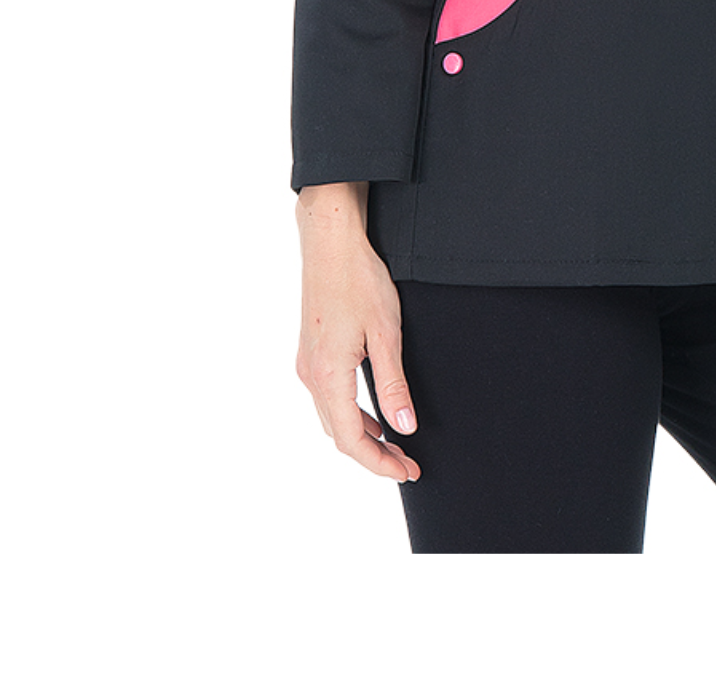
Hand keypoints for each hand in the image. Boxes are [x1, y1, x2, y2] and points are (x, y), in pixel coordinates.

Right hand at [294, 184, 420, 482]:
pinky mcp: (311, 352)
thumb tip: (404, 426)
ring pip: (333, 418)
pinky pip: (329, 398)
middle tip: (407, 463)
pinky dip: (352, 414)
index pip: (351, 441)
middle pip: (340, 436)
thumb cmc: (359, 280)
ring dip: (363, 437)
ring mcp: (307, 364)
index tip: (407, 471)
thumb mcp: (385, 333)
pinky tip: (373, 415)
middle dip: (374, 456)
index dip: (379, 464)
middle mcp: (311, 375)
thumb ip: (393, 384)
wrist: (330, 242)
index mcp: (328, 376)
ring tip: (395, 445)